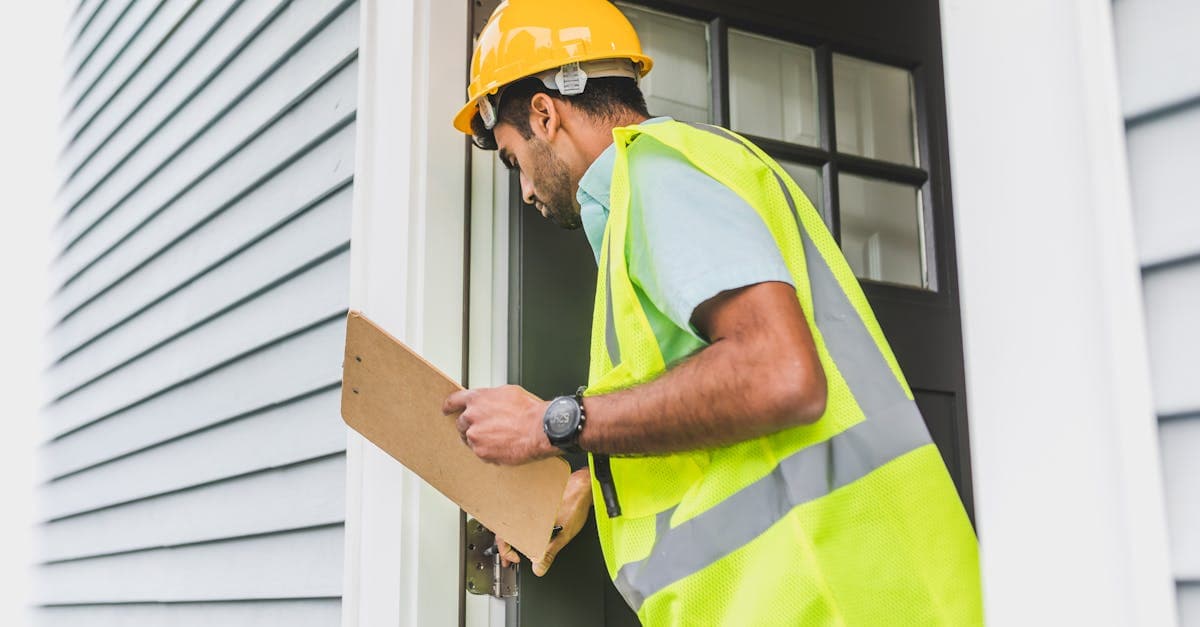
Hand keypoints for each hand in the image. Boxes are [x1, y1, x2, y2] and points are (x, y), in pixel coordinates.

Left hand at [442, 385, 556, 464]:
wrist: (539, 429)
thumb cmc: (528, 411)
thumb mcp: (507, 393)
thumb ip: (490, 398)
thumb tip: (488, 401)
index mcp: (477, 399)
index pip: (453, 401)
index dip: (450, 406)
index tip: (447, 410)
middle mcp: (471, 417)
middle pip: (461, 423)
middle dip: (471, 426)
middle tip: (486, 428)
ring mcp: (475, 435)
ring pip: (470, 439)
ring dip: (480, 439)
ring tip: (499, 438)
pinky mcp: (481, 452)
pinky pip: (480, 452)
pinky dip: (489, 451)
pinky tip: (503, 446)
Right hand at [495, 468, 593, 575]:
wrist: (582, 487)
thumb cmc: (574, 504)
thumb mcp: (563, 534)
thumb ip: (550, 552)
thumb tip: (539, 568)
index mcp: (526, 518)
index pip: (504, 537)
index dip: (506, 551)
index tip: (516, 559)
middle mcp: (523, 509)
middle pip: (504, 529)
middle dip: (504, 546)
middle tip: (508, 559)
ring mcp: (528, 504)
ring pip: (512, 521)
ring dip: (511, 537)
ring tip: (515, 550)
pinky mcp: (534, 501)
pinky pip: (521, 515)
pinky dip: (521, 527)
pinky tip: (527, 533)